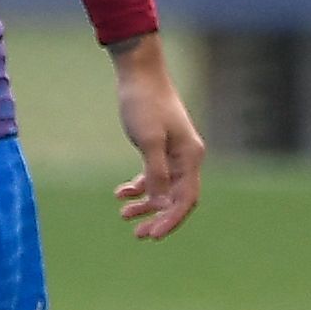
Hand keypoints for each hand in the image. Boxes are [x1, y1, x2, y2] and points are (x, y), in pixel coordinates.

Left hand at [109, 34, 203, 239]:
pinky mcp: (160, 147)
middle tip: (138, 234)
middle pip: (176, 199)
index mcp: (190, 157)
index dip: (171, 220)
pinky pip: (153, 176)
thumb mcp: (148, 140)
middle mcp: (187, 158)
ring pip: (164, 190)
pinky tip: (120, 192)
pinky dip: (139, 186)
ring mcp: (174, 153)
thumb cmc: (144, 104)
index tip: (153, 236)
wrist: (139, 73)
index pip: (186, 199)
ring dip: (146, 205)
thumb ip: (156, 174)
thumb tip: (162, 204)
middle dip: (158, 217)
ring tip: (124, 215)